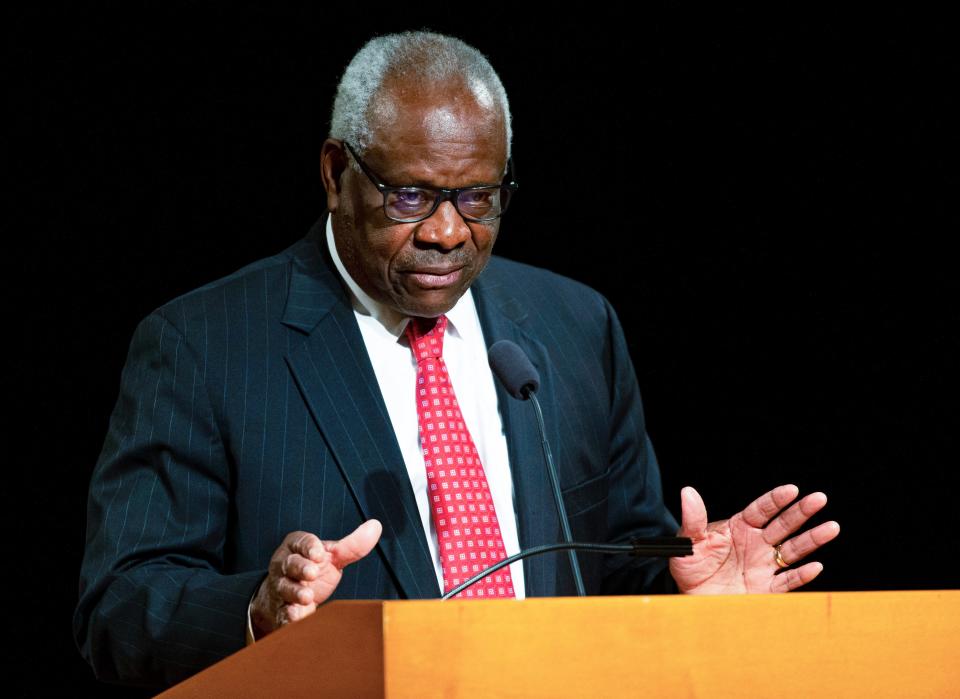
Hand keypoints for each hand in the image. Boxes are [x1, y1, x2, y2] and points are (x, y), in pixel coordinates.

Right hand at [250, 519, 381, 637]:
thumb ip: (352, 545)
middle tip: (312, 573)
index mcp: (297, 547)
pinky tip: (295, 618)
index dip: (309, 547)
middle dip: (301, 568)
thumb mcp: (332, 557)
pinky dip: (288, 616)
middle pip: (290, 563)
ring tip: (307, 597)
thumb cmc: (314, 569)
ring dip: (295, 592)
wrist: (289, 596)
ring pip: (285, 588)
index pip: (301, 542)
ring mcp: (281, 587)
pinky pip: (282, 612)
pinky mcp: (281, 609)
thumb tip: (375, 525)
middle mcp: (285, 565)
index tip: (319, 554)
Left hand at [668, 484, 838, 593]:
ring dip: (812, 540)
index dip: (776, 500)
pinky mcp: (766, 588)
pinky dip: (801, 575)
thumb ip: (693, 519)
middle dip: (801, 512)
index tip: (791, 489)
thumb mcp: (689, 542)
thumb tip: (688, 492)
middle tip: (819, 499)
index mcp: (740, 527)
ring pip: (792, 550)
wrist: (691, 598)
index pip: (761, 510)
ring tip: (831, 527)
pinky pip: (787, 581)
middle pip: (783, 525)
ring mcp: (764, 565)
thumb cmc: (690, 565)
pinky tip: (815, 566)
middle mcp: (756, 544)